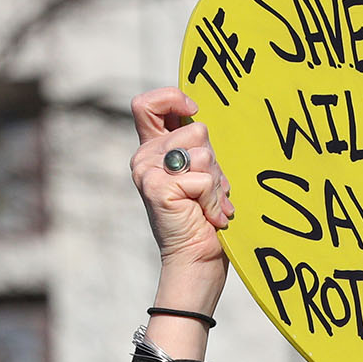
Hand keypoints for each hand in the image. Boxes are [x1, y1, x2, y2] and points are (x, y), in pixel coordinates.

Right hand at [130, 88, 233, 343]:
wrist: (197, 263)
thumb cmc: (203, 221)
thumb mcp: (200, 175)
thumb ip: (196, 148)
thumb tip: (201, 118)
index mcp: (152, 152)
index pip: (147, 104)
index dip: (172, 98)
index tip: (193, 110)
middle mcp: (144, 159)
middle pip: (195, 129)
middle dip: (215, 160)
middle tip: (210, 191)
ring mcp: (148, 173)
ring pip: (203, 152)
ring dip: (218, 182)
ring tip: (210, 205)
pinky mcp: (159, 189)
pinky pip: (203, 178)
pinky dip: (215, 199)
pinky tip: (209, 217)